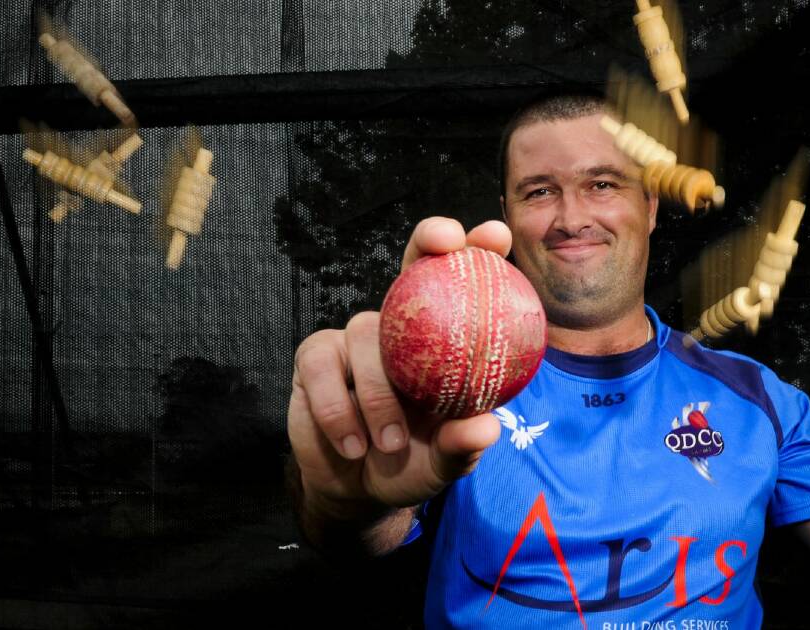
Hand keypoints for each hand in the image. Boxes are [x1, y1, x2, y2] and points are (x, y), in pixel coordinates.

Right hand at [287, 217, 512, 513]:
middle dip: (428, 240)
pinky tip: (353, 444)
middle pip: (411, 267)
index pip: (461, 285)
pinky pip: (325, 370)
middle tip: (445, 242)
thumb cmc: (413, 463)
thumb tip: (486, 428)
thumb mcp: (444, 460)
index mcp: (441, 339)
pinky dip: (339, 412)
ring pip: (367, 335)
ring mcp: (355, 337)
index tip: (494, 237)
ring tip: (390, 444)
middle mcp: (399, 326)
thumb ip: (461, 445)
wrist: (357, 491)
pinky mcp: (315, 357)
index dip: (477, 249)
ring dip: (379, 396)